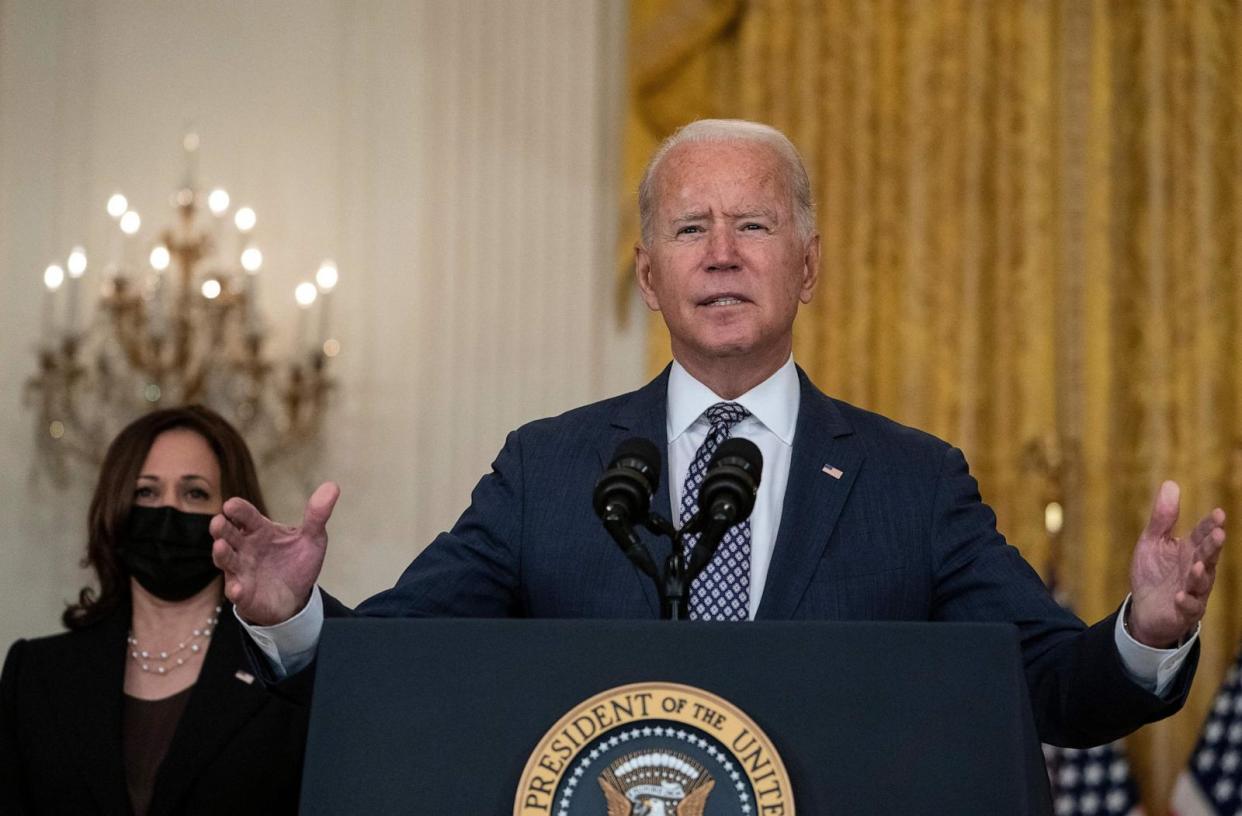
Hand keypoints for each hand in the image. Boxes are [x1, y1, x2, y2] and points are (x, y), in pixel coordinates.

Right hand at [210, 482, 340, 625]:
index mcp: (260, 530)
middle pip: (228, 535)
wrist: (297, 596)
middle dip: (221, 528)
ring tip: (220, 546)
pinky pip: (236, 591)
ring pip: (226, 560)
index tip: (232, 505)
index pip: (245, 515)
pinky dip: (235, 590)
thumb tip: (332, 486)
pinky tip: (238, 589)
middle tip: (218, 521)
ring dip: (221, 554)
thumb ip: (317, 515)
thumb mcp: (312, 538)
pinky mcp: (243, 594)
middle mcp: (245, 548)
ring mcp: (241, 571)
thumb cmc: (297, 562)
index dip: (238, 509)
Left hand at [1128, 481, 1225, 647]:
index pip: (1203, 535)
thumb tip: (1170, 484)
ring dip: (1201, 574)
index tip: (1218, 513)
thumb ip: (1162, 517)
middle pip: (1208, 556)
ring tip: (1198, 565)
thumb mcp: (1152, 541)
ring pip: (1202, 582)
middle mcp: (1196, 569)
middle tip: (1218, 533)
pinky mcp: (1184, 611)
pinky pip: (1189, 607)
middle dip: (1213, 546)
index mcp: (1189, 550)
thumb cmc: (1152, 573)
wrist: (1143, 609)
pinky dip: (1186, 601)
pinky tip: (1180, 596)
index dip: (1210, 525)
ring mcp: (1192, 591)